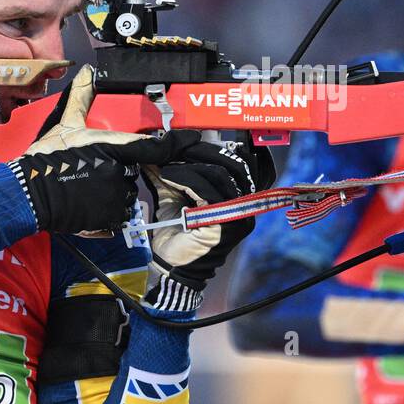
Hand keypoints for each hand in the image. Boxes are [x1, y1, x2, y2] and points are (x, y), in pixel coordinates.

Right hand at [13, 65, 200, 234]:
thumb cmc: (47, 157)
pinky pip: (116, 215)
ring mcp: (115, 197)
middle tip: (92, 168)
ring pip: (125, 193)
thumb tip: (88, 72)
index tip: (191, 139)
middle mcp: (120, 172)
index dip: (175, 143)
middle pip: (134, 169)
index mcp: (115, 147)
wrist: (28, 192)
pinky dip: (105, 212)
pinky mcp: (108, 218)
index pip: (154, 146)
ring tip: (85, 186)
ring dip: (112, 191)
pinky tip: (86, 204)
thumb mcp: (65, 124)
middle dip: (119, 168)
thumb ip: (82, 99)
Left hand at [144, 137, 274, 303]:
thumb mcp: (176, 196)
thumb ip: (172, 172)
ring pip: (219, 175)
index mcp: (240, 196)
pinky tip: (168, 178)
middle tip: (176, 148)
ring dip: (189, 166)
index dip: (225, 147)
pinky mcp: (224, 224)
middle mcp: (246, 205)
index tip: (196, 137)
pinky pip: (207, 192)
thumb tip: (157, 147)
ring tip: (167, 167)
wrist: (170, 265)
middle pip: (233, 164)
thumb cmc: (177, 232)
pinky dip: (186, 179)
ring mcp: (238, 215)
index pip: (246, 162)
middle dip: (202, 152)